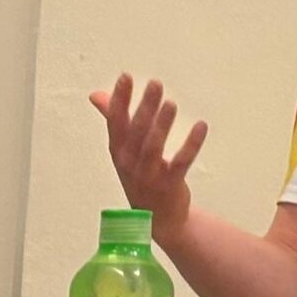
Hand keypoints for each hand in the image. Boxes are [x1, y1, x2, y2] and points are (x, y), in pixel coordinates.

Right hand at [89, 74, 207, 245]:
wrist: (158, 220)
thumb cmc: (140, 177)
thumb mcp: (123, 151)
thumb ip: (113, 120)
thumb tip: (95, 95)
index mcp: (118, 152)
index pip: (115, 122)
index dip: (119, 100)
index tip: (125, 77)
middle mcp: (129, 163)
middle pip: (136, 131)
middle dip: (144, 106)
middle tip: (155, 83)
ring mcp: (148, 175)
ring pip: (153, 146)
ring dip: (162, 124)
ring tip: (171, 103)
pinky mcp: (170, 184)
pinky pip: (181, 162)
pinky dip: (191, 144)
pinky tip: (201, 126)